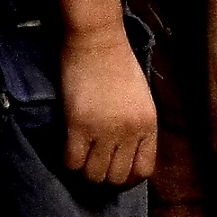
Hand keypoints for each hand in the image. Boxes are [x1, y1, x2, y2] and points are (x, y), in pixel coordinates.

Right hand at [51, 0, 155, 187]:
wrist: (97, 39)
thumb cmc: (118, 63)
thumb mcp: (140, 98)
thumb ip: (136, 126)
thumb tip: (125, 154)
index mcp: (149, 124)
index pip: (143, 171)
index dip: (127, 177)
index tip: (114, 170)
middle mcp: (130, 131)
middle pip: (117, 178)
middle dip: (104, 176)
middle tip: (93, 163)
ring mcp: (105, 130)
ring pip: (94, 175)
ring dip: (85, 171)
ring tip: (80, 156)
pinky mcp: (79, 125)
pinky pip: (72, 162)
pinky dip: (68, 161)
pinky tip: (68, 147)